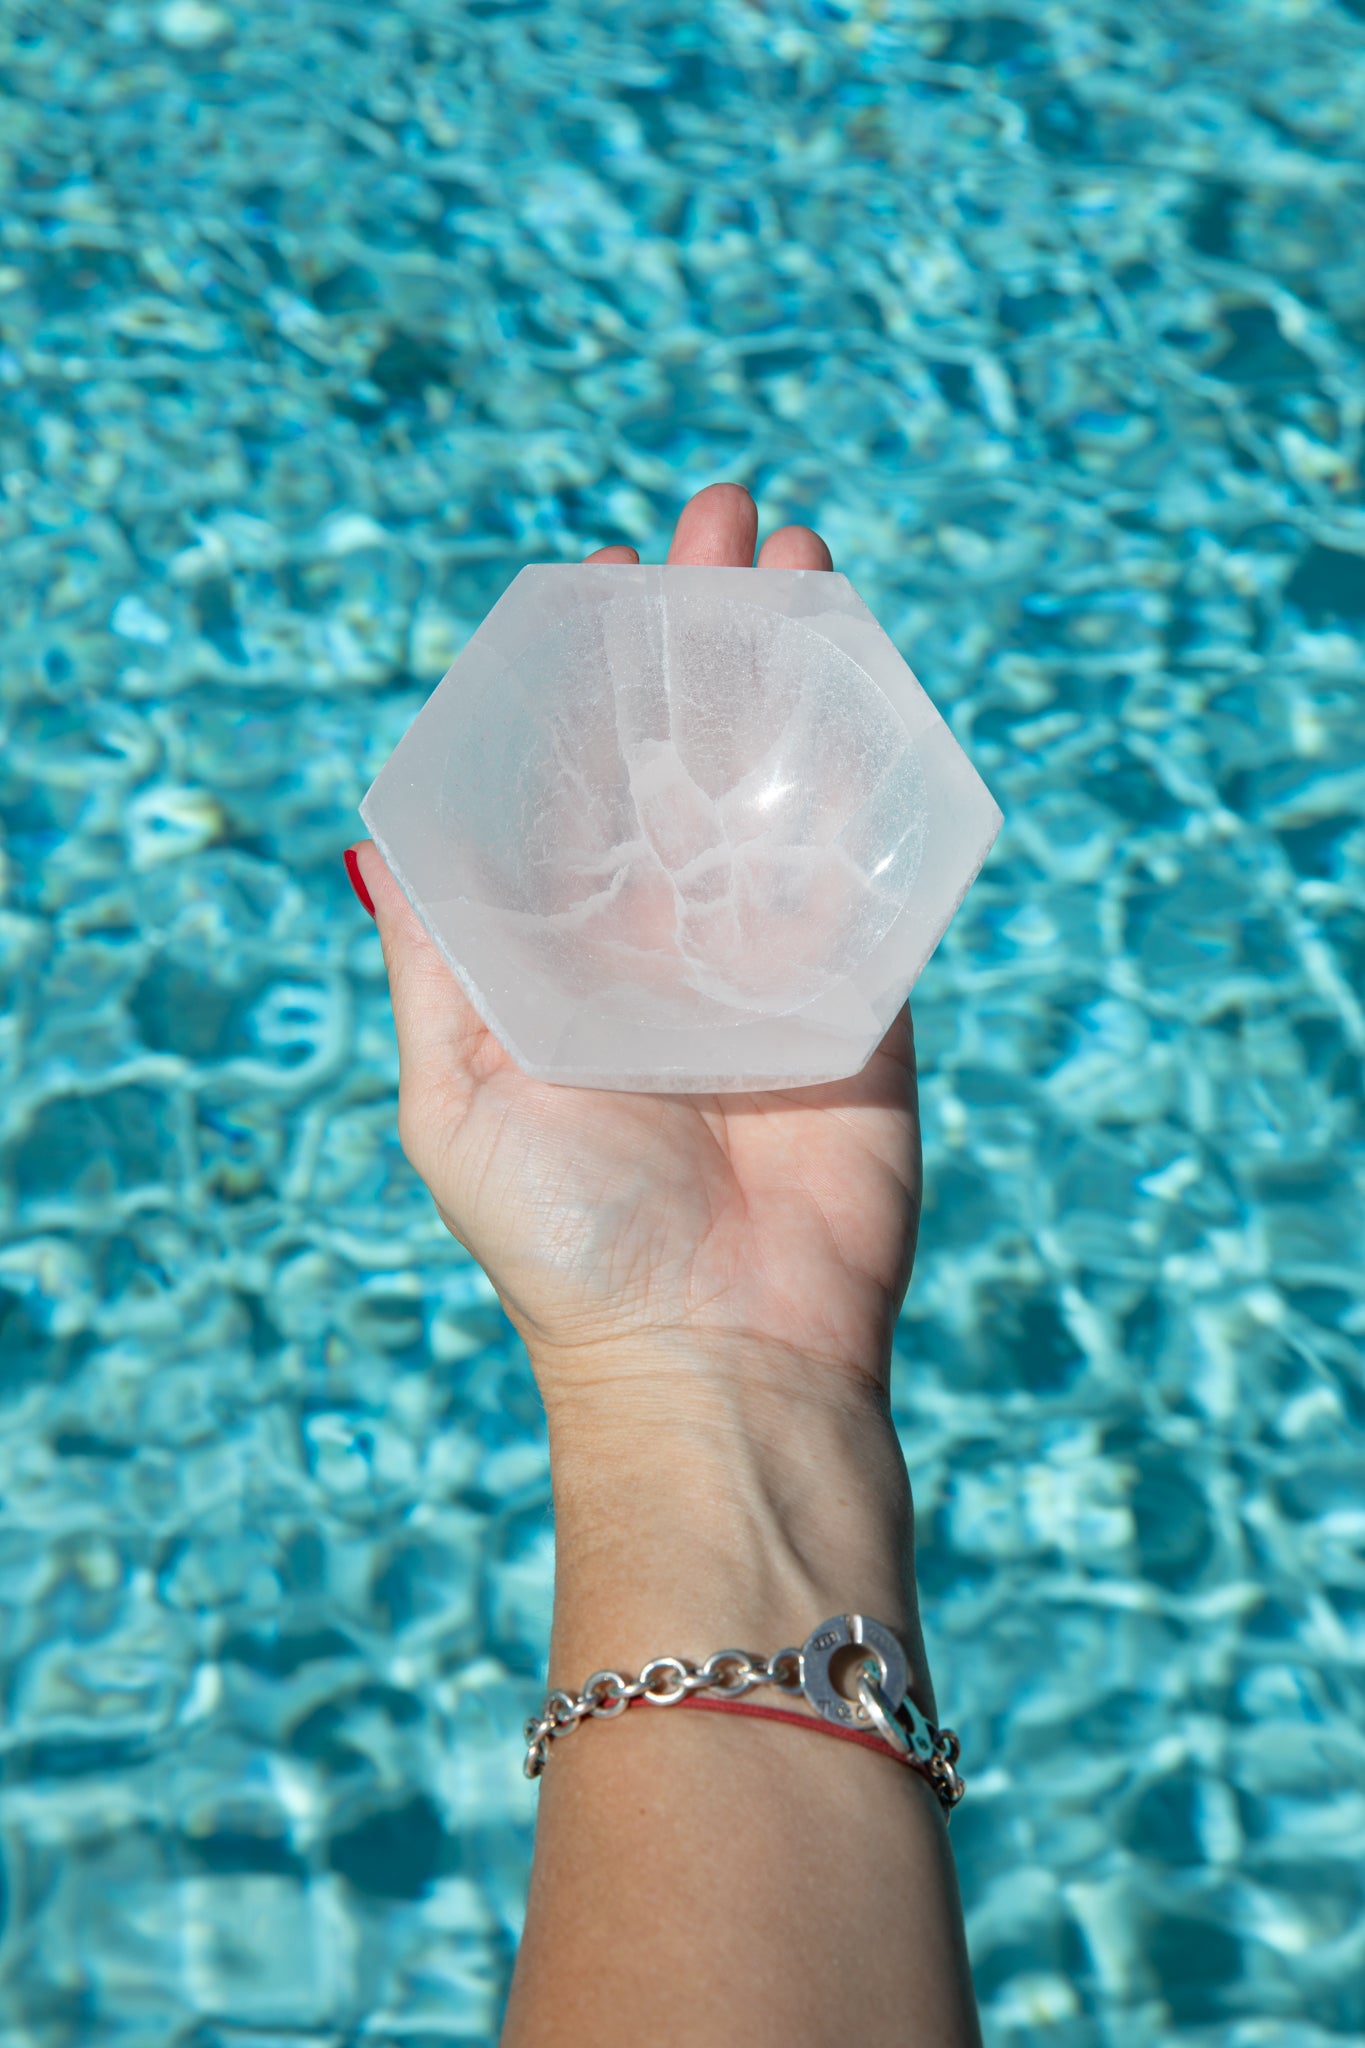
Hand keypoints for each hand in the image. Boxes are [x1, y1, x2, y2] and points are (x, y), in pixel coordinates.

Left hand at [347, 484, 921, 1427]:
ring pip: (783, 781)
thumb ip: (439, 959)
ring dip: (793, 671)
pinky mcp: (862, 991)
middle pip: (686, 749)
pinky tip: (867, 681)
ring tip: (802, 564)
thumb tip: (377, 837)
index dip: (588, 676)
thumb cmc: (567, 1239)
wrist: (720, 1358)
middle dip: (701, 636)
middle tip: (723, 521)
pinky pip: (869, 862)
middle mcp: (666, 936)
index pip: (576, 777)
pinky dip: (870, 769)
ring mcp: (769, 955)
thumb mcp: (456, 1095)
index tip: (603, 581)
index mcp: (567, 948)